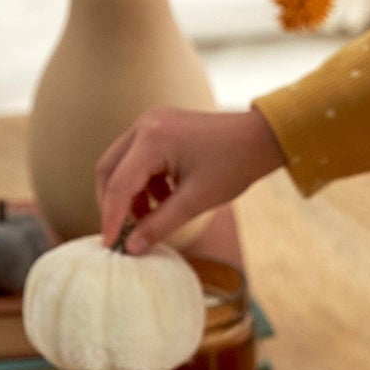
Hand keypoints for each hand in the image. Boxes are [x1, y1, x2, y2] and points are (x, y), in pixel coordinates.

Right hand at [94, 103, 286, 252]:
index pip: (119, 184)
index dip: (111, 218)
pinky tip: (163, 200)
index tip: (109, 246)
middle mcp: (145, 124)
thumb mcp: (195, 201)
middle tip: (122, 233)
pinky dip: (143, 182)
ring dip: (129, 194)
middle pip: (109, 169)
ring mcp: (151, 122)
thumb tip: (131, 247)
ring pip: (121, 163)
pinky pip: (137, 157)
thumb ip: (159, 224)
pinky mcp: (159, 127)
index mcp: (152, 139)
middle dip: (113, 203)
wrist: (260, 139)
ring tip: (150, 219)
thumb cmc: (234, 165)